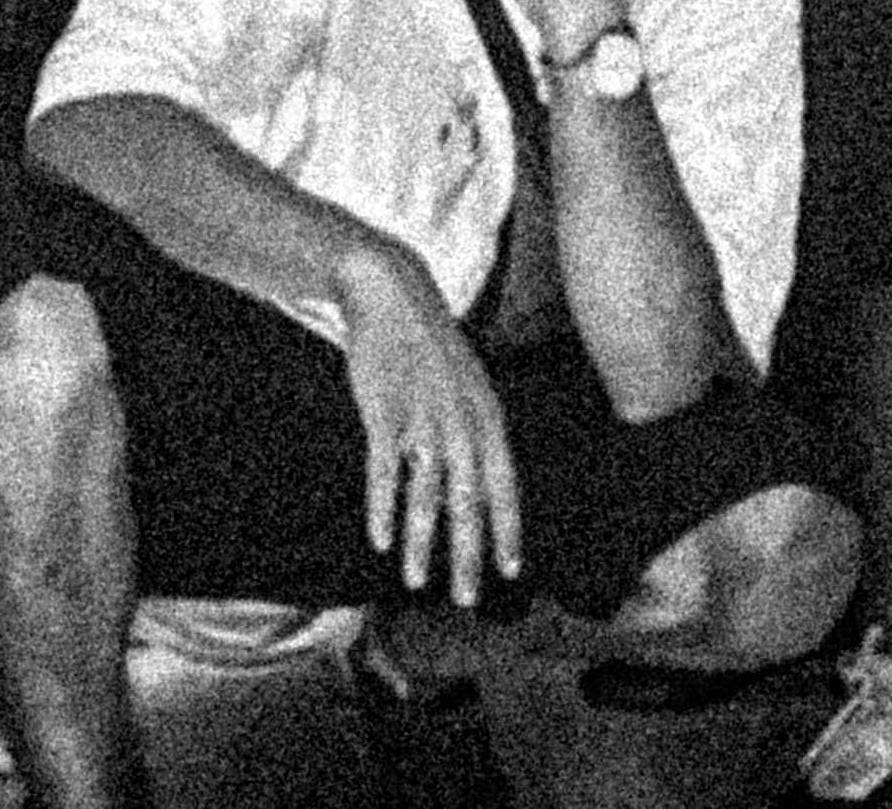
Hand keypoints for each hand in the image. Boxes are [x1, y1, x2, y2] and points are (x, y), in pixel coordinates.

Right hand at [330, 239, 520, 606]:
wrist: (392, 292)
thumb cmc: (429, 343)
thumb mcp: (468, 383)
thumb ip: (477, 429)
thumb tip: (484, 477)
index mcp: (487, 417)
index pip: (505, 487)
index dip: (508, 531)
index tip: (512, 572)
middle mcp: (462, 423)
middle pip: (470, 504)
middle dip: (469, 557)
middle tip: (466, 600)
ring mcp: (424, 418)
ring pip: (427, 496)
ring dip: (423, 545)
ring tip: (416, 582)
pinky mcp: (385, 413)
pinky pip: (385, 473)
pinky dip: (382, 509)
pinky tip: (379, 539)